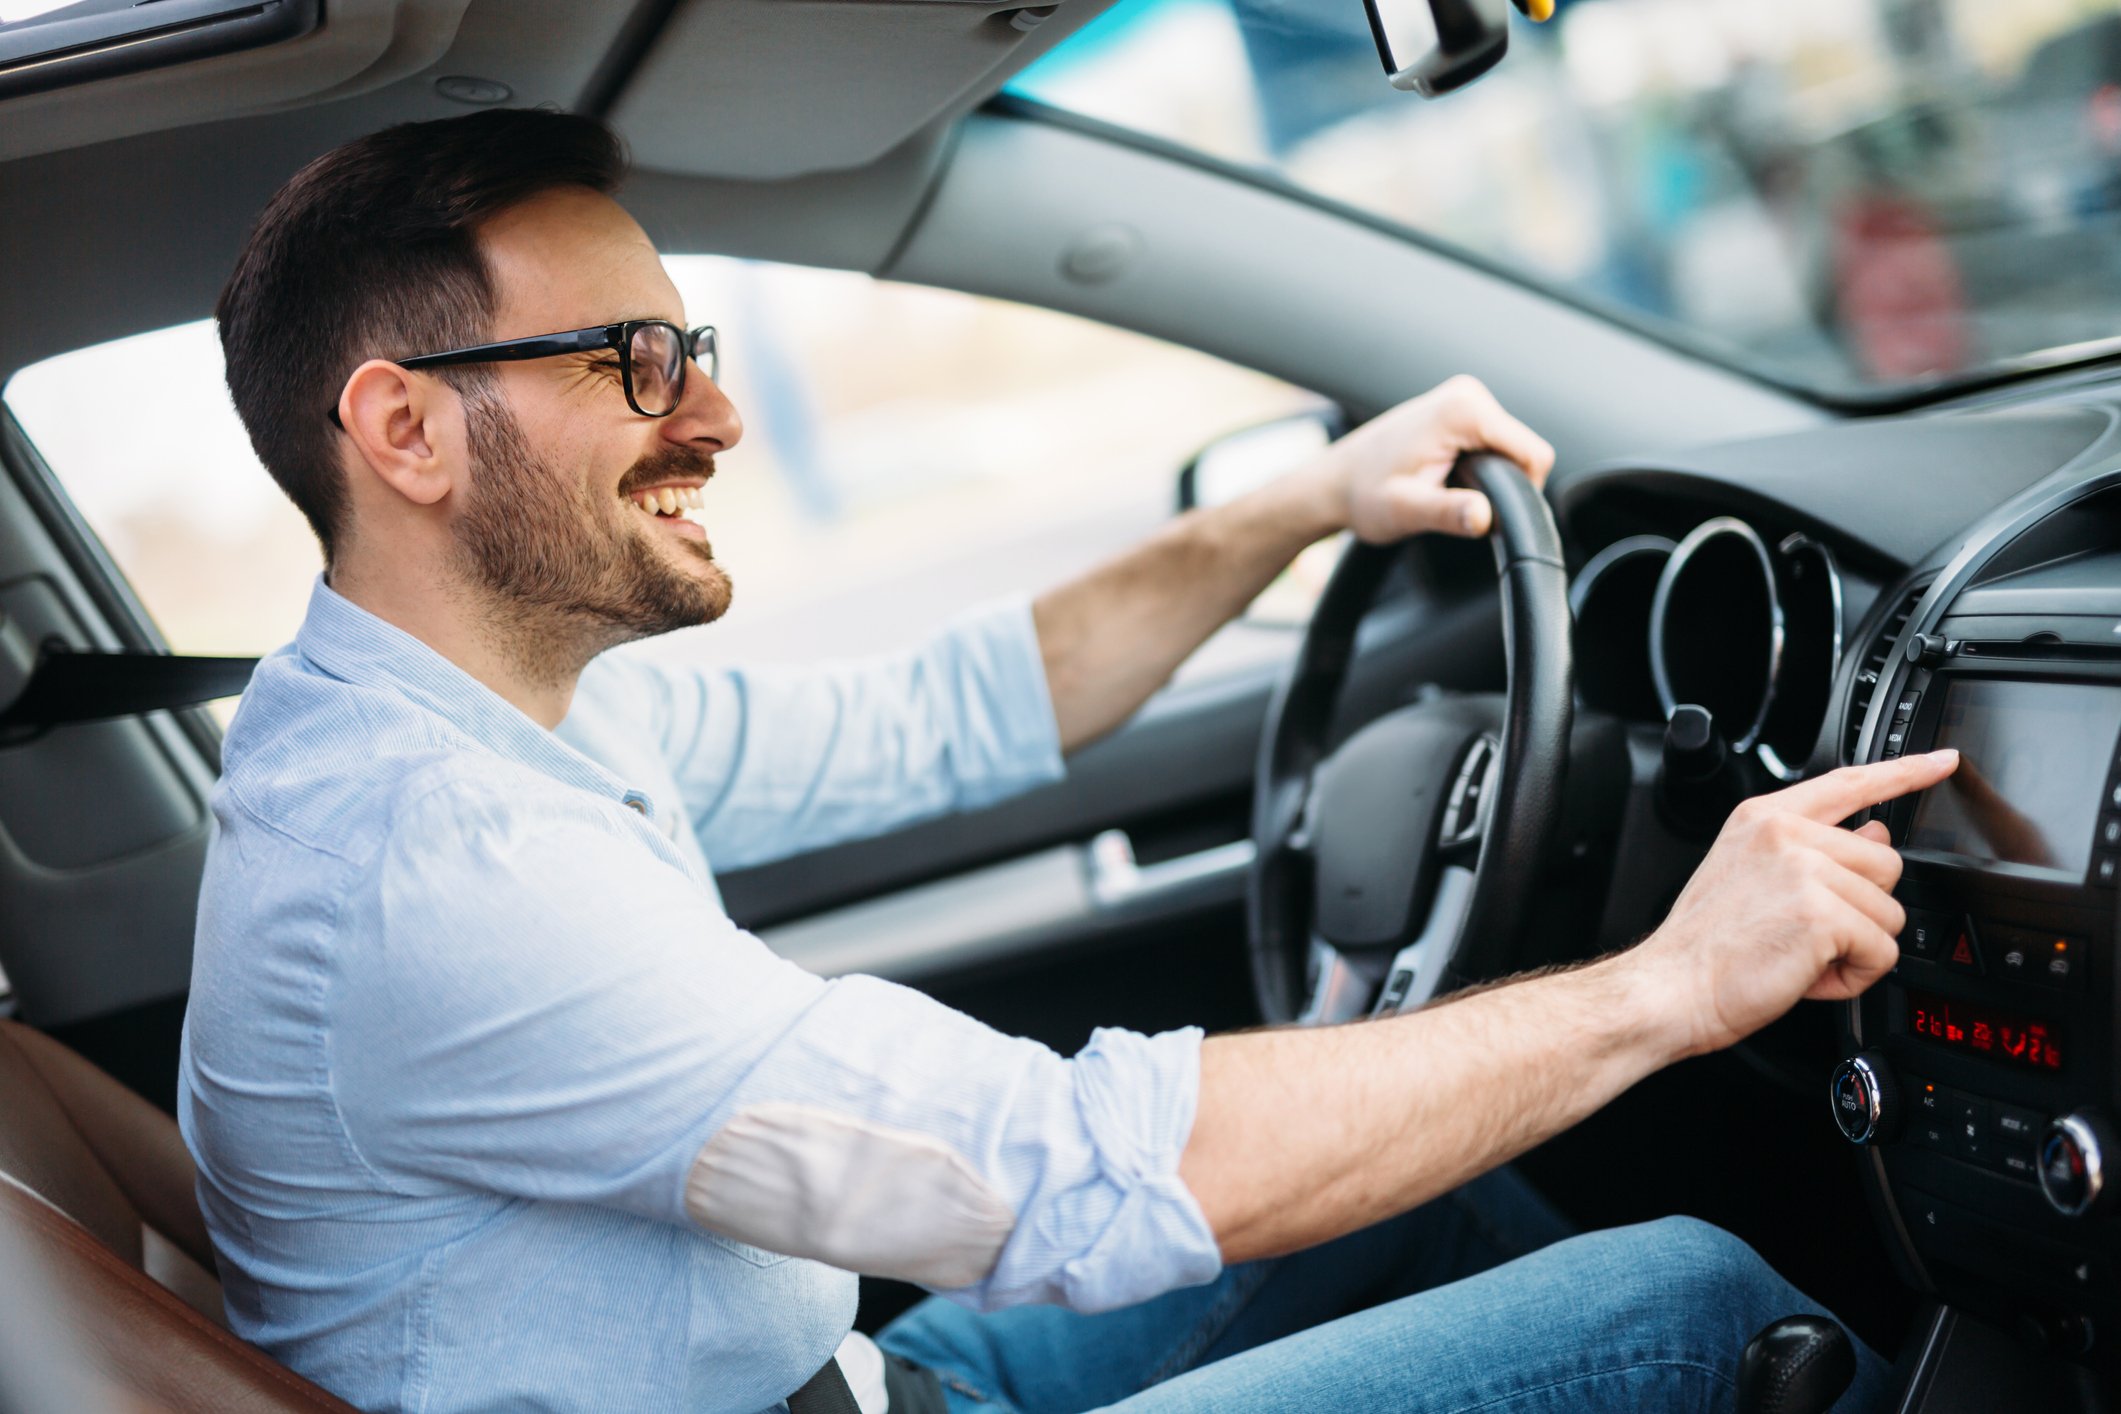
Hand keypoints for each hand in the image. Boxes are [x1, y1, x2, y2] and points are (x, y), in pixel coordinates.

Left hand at [1314, 375, 1556, 542]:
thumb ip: (1447, 512)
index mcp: (1463, 410)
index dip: (1521, 493)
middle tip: (1452, 502)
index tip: (1480, 512)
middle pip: (1525, 451)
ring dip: (1490, 478)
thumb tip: (1483, 516)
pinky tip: (1444, 477)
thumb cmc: (1363, 495)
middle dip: (1502, 485)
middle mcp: (1468, 394)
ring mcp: (1464, 398)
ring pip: (1512, 450)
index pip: (1534, 455)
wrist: (1335, 482)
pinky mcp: (1461, 409)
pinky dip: (1480, 469)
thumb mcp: (1405, 511)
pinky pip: (1495, 445)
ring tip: (1444, 489)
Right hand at [1628, 750, 1960, 1057]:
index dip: (1903, 773)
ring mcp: (1804, 869)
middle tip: (1807, 935)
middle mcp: (1785, 833)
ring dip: (1857, 949)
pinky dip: (1856, 977)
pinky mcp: (1822, 914)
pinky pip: (1882, 951)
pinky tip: (1811, 976)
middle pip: (1887, 864)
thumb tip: (1874, 837)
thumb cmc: (1705, 946)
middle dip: (1862, 910)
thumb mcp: (1753, 878)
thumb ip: (1815, 851)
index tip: (1940, 762)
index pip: (1849, 784)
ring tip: (1802, 957)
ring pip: (1889, 912)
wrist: (1670, 987)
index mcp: (1764, 818)